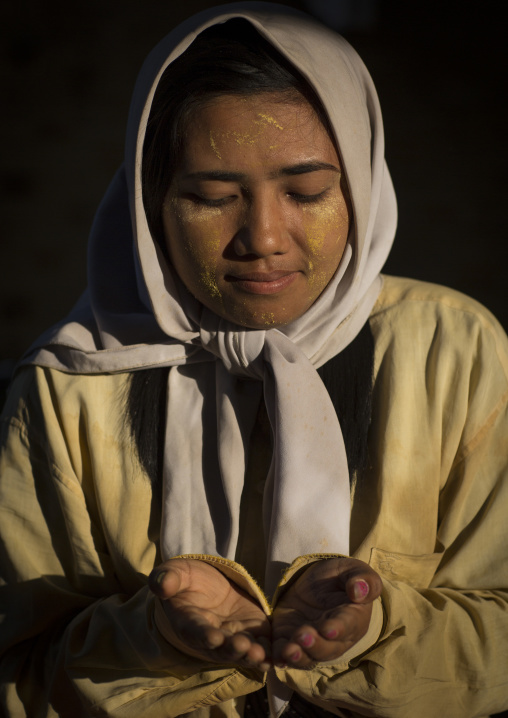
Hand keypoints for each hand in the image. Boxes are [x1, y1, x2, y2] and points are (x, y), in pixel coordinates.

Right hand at [149, 558, 270, 669]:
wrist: (208, 586)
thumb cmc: (187, 580)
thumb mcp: (177, 573)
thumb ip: (169, 578)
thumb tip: (160, 583)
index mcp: (189, 623)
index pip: (196, 632)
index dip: (204, 636)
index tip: (213, 637)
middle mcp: (211, 637)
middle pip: (222, 649)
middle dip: (232, 650)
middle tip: (243, 647)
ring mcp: (233, 637)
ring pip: (242, 652)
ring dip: (252, 656)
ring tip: (261, 655)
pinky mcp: (253, 632)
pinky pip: (262, 645)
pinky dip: (270, 652)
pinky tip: (280, 656)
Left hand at [272, 557, 381, 667]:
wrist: (316, 581)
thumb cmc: (340, 576)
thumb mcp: (353, 570)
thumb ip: (363, 579)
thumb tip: (359, 590)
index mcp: (353, 618)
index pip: (347, 626)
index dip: (338, 628)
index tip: (327, 629)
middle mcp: (335, 638)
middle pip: (327, 648)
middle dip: (314, 645)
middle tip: (302, 636)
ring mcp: (313, 641)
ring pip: (308, 656)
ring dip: (298, 656)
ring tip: (288, 650)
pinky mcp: (290, 639)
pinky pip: (286, 653)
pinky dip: (281, 657)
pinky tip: (275, 659)